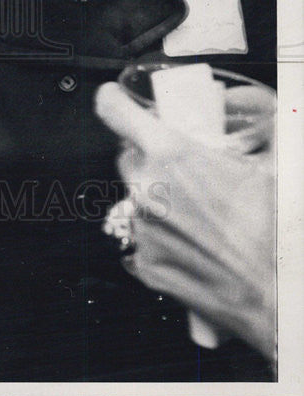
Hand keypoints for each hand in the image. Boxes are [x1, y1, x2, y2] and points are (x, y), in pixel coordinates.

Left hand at [95, 82, 275, 361]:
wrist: (281, 296)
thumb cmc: (277, 232)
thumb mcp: (274, 166)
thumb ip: (263, 128)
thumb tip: (267, 109)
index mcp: (171, 154)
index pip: (115, 111)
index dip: (114, 101)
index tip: (115, 99)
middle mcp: (147, 189)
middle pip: (129, 157)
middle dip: (150, 158)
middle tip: (185, 170)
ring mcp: (142, 229)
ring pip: (137, 199)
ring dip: (160, 200)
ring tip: (201, 215)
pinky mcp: (144, 263)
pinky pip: (144, 238)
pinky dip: (163, 237)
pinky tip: (195, 244)